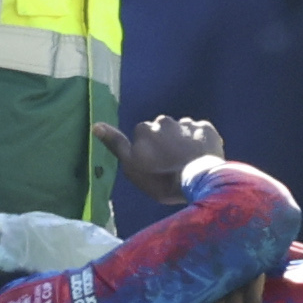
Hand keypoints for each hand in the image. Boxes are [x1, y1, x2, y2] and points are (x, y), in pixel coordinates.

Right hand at [95, 114, 222, 200]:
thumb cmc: (159, 179)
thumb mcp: (130, 166)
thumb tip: (96, 125)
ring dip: (183, 142)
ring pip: (182, 131)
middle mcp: (165, 121)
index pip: (143, 135)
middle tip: (171, 164)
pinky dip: (200, 142)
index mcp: (145, 128)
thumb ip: (115, 144)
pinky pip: (200, 132)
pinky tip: (200, 157)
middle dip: (166, 143)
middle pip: (163, 130)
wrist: (196, 182)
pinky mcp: (207, 128)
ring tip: (187, 162)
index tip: (154, 164)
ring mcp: (187, 123)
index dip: (148, 150)